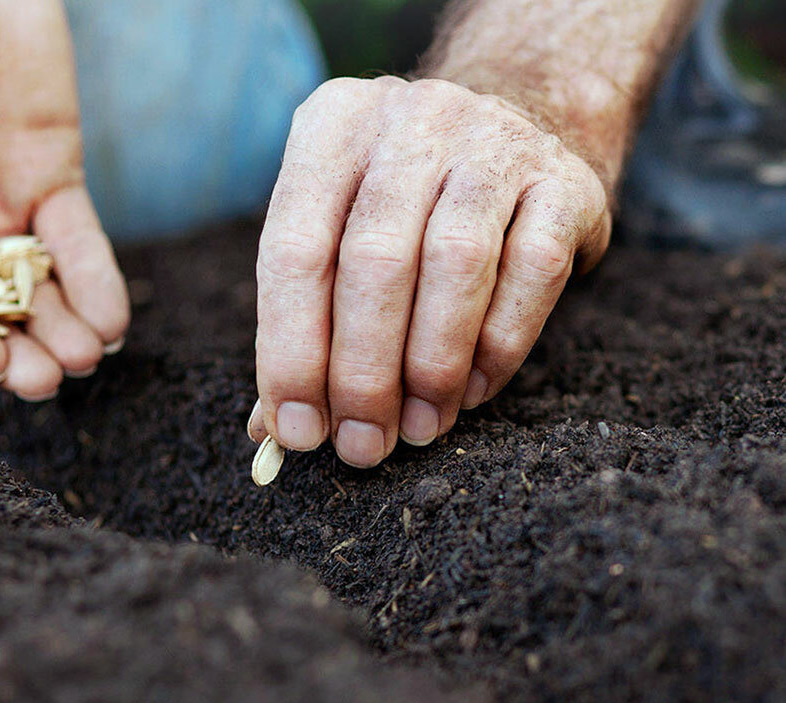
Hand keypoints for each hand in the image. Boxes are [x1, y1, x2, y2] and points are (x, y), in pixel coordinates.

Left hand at [249, 76, 610, 466]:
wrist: (520, 126)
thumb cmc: (402, 210)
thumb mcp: (337, 234)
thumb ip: (301, 322)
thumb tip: (273, 430)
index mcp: (330, 130)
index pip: (292, 249)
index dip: (291, 352)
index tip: (298, 430)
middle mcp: (409, 120)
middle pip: (373, 260)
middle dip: (363, 373)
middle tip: (363, 445)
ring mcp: (493, 141)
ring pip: (455, 263)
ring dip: (432, 366)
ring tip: (418, 429)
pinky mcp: (566, 181)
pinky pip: (532, 272)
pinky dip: (499, 346)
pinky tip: (474, 391)